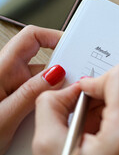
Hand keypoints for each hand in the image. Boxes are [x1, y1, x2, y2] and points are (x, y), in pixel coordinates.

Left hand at [0, 26, 64, 154]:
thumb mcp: (3, 119)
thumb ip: (30, 94)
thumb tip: (57, 73)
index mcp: (1, 69)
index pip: (32, 37)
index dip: (54, 36)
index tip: (74, 47)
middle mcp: (6, 75)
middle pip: (43, 62)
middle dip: (62, 72)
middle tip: (74, 86)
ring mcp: (11, 88)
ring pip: (44, 82)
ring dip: (55, 93)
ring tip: (58, 110)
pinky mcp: (15, 101)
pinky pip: (39, 96)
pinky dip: (50, 104)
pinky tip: (50, 117)